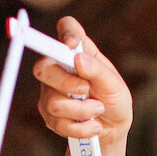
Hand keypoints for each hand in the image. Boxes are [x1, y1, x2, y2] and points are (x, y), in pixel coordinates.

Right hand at [30, 16, 131, 144]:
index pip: (66, 27)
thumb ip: (97, 70)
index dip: (65, 32)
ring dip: (81, 110)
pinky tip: (93, 126)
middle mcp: (59, 67)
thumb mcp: (113, 84)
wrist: (112, 128)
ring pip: (52, 101)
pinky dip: (80, 127)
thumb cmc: (114, 99)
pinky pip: (57, 122)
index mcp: (79, 51)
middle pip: (42, 67)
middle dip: (65, 83)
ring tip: (98, 110)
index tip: (72, 45)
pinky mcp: (49, 113)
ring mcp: (50, 91)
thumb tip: (77, 59)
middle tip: (85, 89)